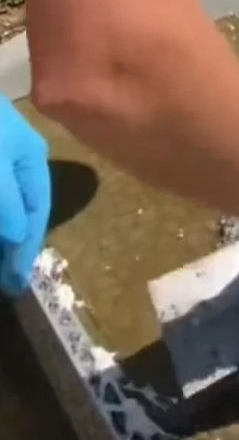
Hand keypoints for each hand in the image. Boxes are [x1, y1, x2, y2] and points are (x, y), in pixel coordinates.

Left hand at [0, 95, 49, 295]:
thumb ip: (6, 205)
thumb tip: (16, 238)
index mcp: (29, 158)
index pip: (35, 211)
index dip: (27, 247)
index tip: (16, 281)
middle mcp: (10, 159)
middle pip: (15, 208)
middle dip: (9, 241)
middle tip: (3, 276)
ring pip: (0, 206)